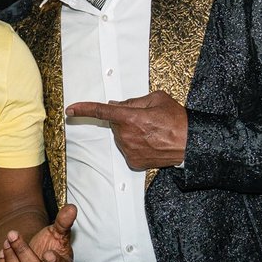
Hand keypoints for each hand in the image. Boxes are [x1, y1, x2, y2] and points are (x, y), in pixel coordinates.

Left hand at [0, 204, 75, 261]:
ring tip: (6, 242)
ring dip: (10, 259)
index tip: (47, 253)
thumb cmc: (48, 245)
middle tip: (12, 235)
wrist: (35, 257)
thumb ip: (64, 222)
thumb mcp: (57, 233)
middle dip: (22, 252)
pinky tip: (3, 253)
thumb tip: (72, 208)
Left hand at [66, 91, 186, 169]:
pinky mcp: (134, 161)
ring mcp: (129, 150)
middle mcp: (127, 135)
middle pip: (116, 123)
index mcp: (130, 117)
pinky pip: (127, 149)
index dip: (84, 109)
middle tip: (146, 119)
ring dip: (131, 132)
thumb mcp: (156, 99)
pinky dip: (136, 145)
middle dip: (126, 119)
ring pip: (121, 136)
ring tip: (152, 132)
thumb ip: (132, 101)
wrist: (190, 143)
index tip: (71, 109)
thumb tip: (116, 105)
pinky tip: (150, 143)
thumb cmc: (177, 120)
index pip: (101, 111)